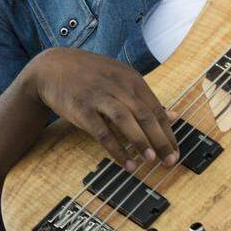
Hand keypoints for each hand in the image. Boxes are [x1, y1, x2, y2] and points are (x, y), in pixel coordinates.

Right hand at [24, 48, 180, 171]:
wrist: (53, 67)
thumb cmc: (92, 76)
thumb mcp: (122, 79)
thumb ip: (147, 99)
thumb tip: (174, 115)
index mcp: (132, 79)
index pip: (156, 108)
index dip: (168, 131)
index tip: (176, 150)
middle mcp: (118, 86)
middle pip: (145, 114)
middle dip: (160, 139)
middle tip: (171, 160)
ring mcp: (99, 97)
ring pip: (125, 120)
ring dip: (140, 141)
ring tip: (151, 161)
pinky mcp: (82, 109)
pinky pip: (102, 132)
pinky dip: (116, 149)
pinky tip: (127, 163)